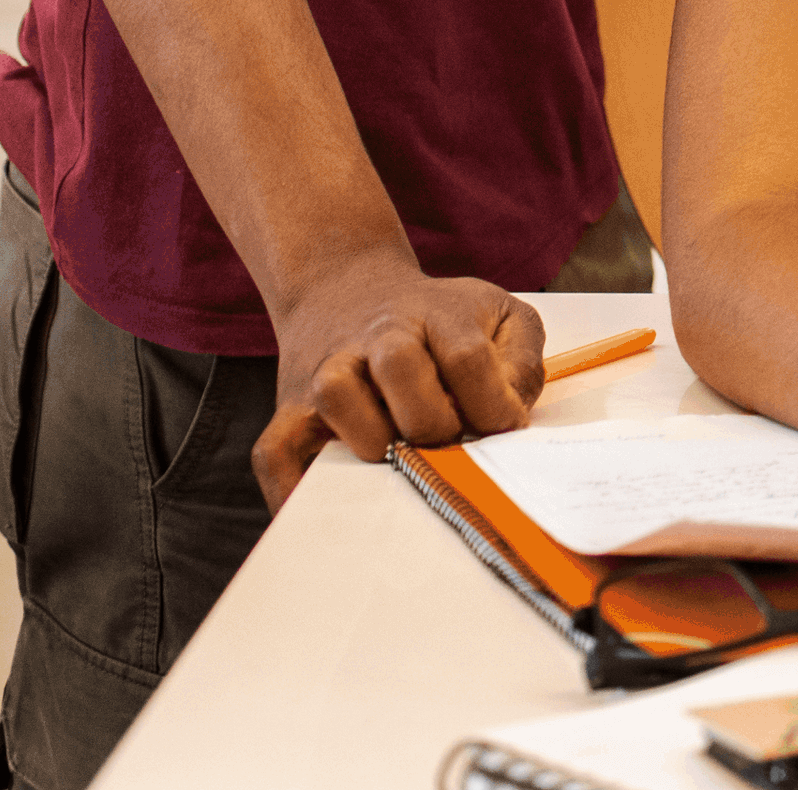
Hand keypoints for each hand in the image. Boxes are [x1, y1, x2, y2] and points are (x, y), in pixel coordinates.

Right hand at [253, 250, 547, 509]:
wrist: (347, 292)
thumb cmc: (435, 319)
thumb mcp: (497, 315)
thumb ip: (520, 361)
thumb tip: (508, 420)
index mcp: (434, 314)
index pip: (467, 357)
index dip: (492, 403)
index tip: (504, 427)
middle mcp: (375, 338)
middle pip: (400, 366)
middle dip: (434, 420)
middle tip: (450, 441)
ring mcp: (327, 371)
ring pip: (337, 397)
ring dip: (374, 439)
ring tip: (399, 455)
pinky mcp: (290, 411)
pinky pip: (278, 453)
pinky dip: (294, 487)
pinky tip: (333, 506)